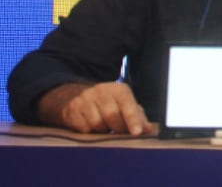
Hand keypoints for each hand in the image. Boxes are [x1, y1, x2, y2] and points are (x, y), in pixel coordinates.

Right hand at [37, 82, 154, 135]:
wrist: (73, 95)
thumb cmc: (107, 102)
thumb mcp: (123, 103)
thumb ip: (137, 115)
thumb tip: (148, 129)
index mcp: (118, 90)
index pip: (128, 104)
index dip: (133, 119)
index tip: (137, 132)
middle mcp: (101, 91)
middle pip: (112, 116)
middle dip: (118, 128)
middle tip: (119, 132)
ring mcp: (84, 100)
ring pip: (97, 124)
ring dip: (103, 131)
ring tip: (105, 127)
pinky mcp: (72, 111)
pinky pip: (84, 128)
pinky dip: (90, 132)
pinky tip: (91, 127)